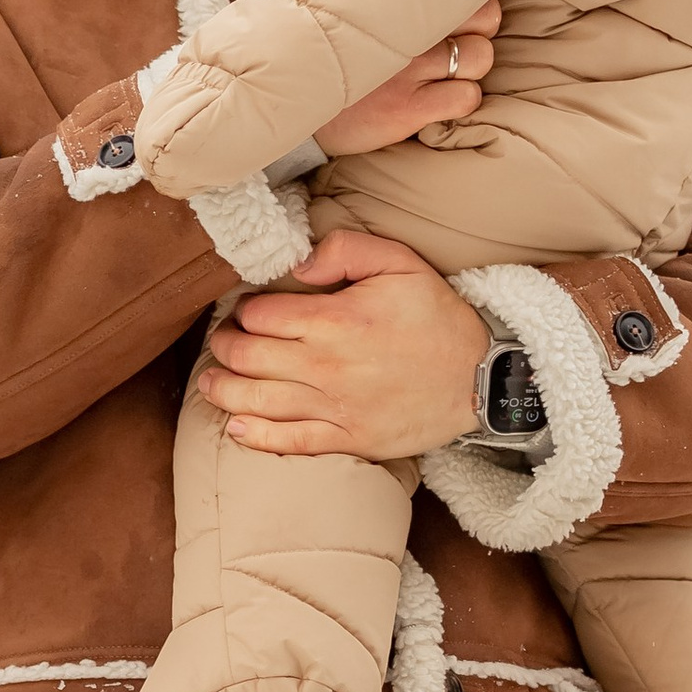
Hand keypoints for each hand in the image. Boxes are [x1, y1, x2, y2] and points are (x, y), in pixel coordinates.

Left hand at [197, 228, 485, 457]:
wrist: (480, 380)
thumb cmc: (437, 318)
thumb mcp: (400, 262)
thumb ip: (345, 249)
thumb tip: (297, 265)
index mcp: (336, 320)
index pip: (261, 314)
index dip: (242, 310)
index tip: (243, 310)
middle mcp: (327, 366)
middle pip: (247, 357)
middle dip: (223, 346)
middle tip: (222, 341)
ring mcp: (334, 408)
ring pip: (257, 400)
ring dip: (223, 390)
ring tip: (211, 381)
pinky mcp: (347, 439)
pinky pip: (288, 442)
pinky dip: (255, 436)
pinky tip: (235, 426)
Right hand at [311, 1, 499, 159]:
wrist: (290, 98)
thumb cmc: (328, 47)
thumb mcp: (347, 0)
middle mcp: (406, 28)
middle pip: (486, 17)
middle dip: (480, 30)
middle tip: (457, 41)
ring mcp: (409, 69)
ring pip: (480, 57)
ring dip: (471, 66)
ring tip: (448, 72)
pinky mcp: (407, 108)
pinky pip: (466, 98)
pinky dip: (461, 100)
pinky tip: (439, 100)